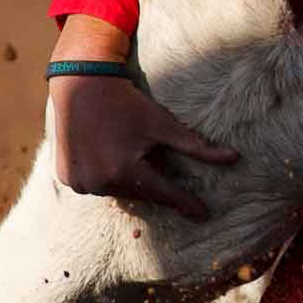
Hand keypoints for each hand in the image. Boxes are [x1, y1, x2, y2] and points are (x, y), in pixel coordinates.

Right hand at [48, 15, 237, 220]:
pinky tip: (110, 158)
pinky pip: (97, 186)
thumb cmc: (128, 104)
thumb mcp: (164, 125)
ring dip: (131, 181)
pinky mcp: (67, 178)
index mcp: (126, 170)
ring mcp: (81, 183)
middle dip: (155, 183)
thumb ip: (197, 147)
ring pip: (120, 191)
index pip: (165, 193)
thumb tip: (235, 158)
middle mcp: (101, 182)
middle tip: (154, 158)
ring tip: (128, 152)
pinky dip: (109, 178)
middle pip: (142, 193)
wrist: (81, 86)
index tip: (204, 215)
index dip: (186, 203)